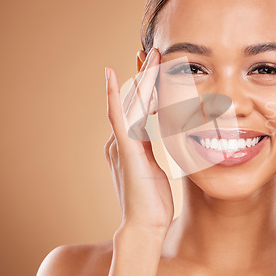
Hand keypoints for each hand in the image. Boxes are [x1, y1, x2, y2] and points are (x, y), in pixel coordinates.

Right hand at [104, 48, 173, 232]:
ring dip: (141, 78)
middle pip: (135, 99)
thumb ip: (155, 150)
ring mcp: (121, 143)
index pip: (140, 107)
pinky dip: (115, 96)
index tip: (157, 66)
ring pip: (131, 102)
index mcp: (132, 143)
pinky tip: (112, 75)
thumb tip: (163, 138)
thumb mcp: (157, 169)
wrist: (146, 225)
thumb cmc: (154, 201)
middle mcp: (122, 139)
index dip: (148, 85)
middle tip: (156, 50)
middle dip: (146, 75)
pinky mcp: (124, 149)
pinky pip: (118, 117)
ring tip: (151, 54)